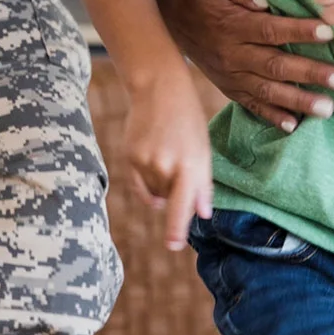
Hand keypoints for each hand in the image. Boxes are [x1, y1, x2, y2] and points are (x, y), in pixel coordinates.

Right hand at [124, 77, 215, 249]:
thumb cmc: (188, 120)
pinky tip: (152, 167)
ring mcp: (145, 161)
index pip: (183, 205)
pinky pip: (138, 185)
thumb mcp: (204, 149)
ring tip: (166, 154)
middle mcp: (166, 165)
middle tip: (178, 168)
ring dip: (161, 185)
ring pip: (154, 192)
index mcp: (191, 164)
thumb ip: (203, 184)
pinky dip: (146, 185)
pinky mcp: (129, 157)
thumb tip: (203, 214)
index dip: (177, 228)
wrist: (159, 89)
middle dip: (175, 194)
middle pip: (170, 200)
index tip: (173, 245)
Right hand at [155, 0, 333, 131]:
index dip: (300, 31)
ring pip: (267, 91)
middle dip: (310, 74)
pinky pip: (250, 104)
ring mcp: (229, 74)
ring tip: (327, 108)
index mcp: (232, 24)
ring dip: (298, 101)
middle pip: (275, 66)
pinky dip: (271, 116)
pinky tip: (293, 125)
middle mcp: (232, 54)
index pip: (271, 30)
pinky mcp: (228, 86)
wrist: (169, 13)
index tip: (329, 32)